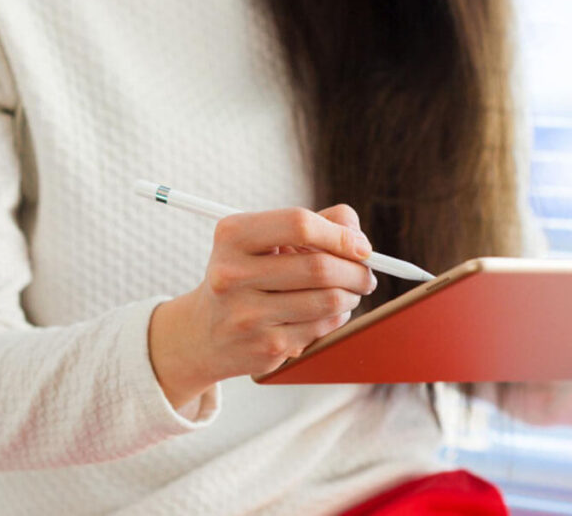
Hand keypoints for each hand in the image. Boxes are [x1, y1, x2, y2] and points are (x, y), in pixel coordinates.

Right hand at [148, 204, 376, 407]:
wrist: (204, 333)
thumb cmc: (247, 274)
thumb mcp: (265, 239)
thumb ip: (317, 224)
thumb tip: (358, 237)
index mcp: (232, 235)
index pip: (299, 224)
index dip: (340, 234)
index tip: (362, 246)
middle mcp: (232, 274)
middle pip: (320, 267)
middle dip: (357, 271)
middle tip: (366, 274)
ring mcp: (247, 315)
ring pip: (329, 300)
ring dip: (351, 294)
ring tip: (349, 291)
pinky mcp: (265, 347)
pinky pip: (323, 327)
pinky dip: (336, 317)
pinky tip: (326, 312)